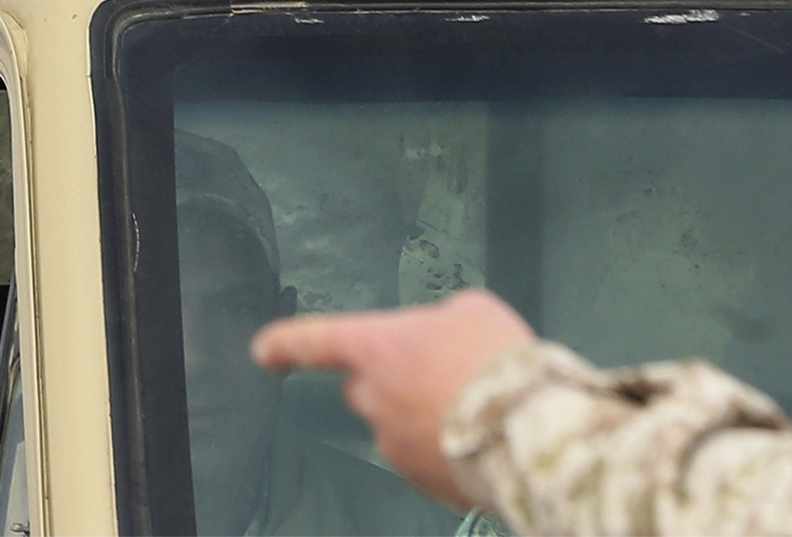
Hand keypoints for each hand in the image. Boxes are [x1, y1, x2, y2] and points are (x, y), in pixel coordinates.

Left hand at [253, 289, 540, 508]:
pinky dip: (445, 445)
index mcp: (375, 349)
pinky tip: (480, 433)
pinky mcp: (422, 481)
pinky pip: (425, 457)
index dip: (285, 343)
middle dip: (392, 378)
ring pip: (398, 423)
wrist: (526, 428)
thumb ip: (440, 320)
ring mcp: (394, 446)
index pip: (313, 341)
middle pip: (364, 385)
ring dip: (424, 413)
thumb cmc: (493, 360)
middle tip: (440, 370)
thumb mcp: (470, 310)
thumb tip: (443, 339)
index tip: (264, 351)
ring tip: (475, 402)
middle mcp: (373, 399)